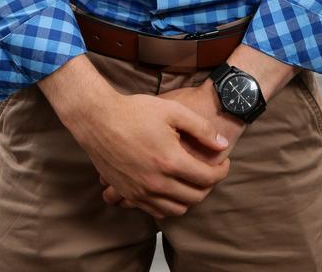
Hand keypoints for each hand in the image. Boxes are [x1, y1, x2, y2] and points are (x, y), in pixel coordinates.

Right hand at [100, 82, 244, 214]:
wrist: (97, 119)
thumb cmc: (135, 111)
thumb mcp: (172, 110)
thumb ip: (201, 129)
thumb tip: (222, 145)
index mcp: (171, 161)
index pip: (207, 178)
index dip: (222, 171)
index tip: (224, 161)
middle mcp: (157, 183)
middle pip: (195, 197)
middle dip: (208, 184)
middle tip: (209, 170)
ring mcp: (141, 192)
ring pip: (177, 209)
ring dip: (190, 197)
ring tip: (192, 179)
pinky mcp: (129, 194)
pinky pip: (157, 211)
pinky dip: (170, 204)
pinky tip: (171, 187)